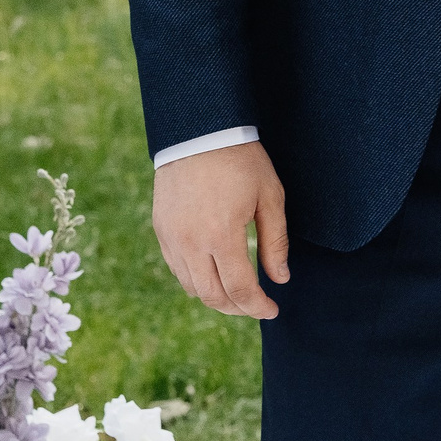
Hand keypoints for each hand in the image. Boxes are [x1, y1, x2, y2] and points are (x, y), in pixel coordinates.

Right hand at [153, 141, 289, 318]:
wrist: (199, 130)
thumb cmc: (241, 160)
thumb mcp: (269, 196)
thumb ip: (275, 242)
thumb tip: (280, 279)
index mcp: (222, 235)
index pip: (240, 289)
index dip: (258, 306)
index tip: (273, 310)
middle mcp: (191, 242)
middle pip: (213, 296)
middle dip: (237, 308)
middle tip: (256, 306)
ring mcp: (172, 237)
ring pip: (192, 287)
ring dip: (216, 297)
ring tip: (237, 293)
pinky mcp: (161, 229)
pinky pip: (177, 268)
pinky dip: (196, 280)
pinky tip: (213, 274)